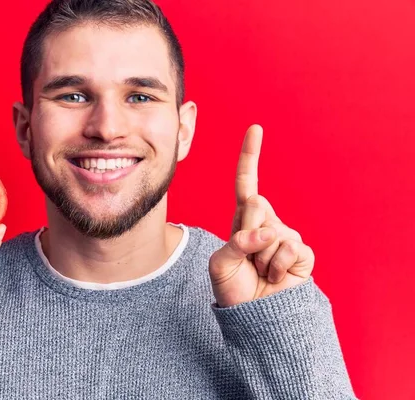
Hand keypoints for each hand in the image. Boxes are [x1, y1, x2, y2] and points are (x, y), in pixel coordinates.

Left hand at [209, 125, 314, 307]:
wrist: (254, 316)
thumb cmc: (233, 288)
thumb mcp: (221, 264)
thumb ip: (237, 243)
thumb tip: (266, 232)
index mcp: (243, 219)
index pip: (246, 182)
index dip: (250, 156)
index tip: (256, 129)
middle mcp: (265, 222)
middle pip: (254, 206)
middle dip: (245, 233)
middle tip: (246, 258)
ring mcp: (285, 235)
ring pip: (271, 231)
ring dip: (260, 257)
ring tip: (259, 271)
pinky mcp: (301, 252)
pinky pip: (288, 248)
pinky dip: (275, 267)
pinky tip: (274, 277)